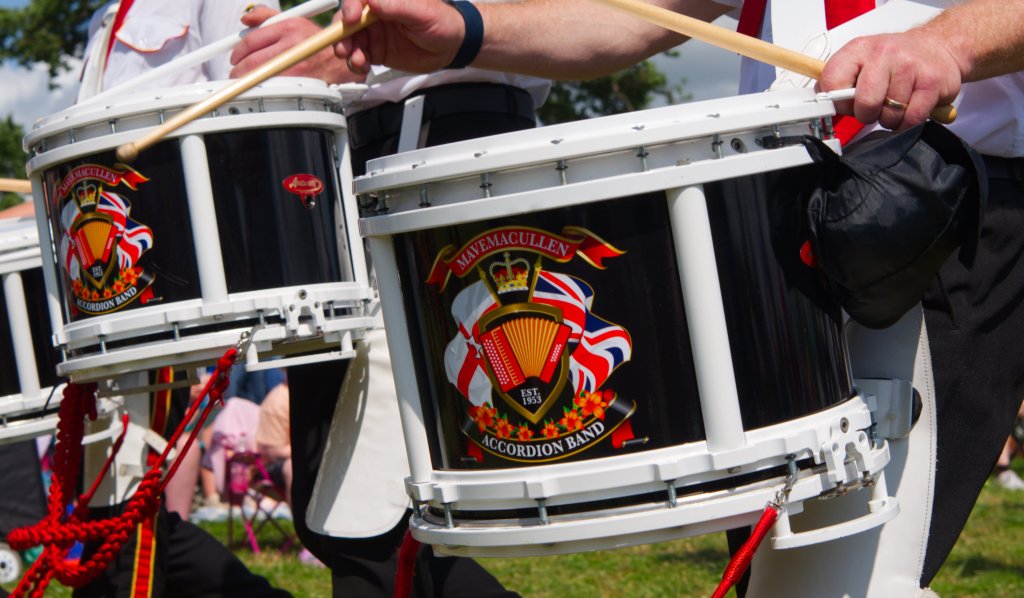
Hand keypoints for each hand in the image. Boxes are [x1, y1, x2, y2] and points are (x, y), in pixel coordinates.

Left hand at [229, 6, 363, 83]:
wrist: (344, 62)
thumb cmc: (319, 44)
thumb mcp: (296, 21)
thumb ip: (268, 17)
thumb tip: (246, 18)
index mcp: (289, 27)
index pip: (252, 39)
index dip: (238, 51)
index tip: (235, 57)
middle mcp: (292, 45)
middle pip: (252, 60)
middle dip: (238, 69)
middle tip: (236, 74)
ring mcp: (297, 66)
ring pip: (260, 76)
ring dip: (247, 82)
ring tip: (245, 83)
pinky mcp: (302, 83)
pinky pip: (274, 88)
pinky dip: (262, 91)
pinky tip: (260, 91)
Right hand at [333, 0, 464, 74]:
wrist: (452, 47)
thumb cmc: (442, 22)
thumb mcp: (421, 12)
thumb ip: (396, 6)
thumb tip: (372, 1)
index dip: (349, 7)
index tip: (351, 20)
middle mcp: (375, 14)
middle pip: (347, 21)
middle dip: (341, 35)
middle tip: (344, 48)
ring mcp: (375, 33)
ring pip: (351, 41)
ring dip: (349, 51)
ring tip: (357, 61)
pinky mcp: (378, 51)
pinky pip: (360, 56)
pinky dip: (357, 63)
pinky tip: (362, 66)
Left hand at [820, 29, 962, 129]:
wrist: (938, 45)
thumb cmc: (896, 58)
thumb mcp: (862, 60)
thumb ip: (841, 80)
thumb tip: (824, 102)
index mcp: (859, 49)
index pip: (832, 81)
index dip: (837, 102)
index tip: (846, 105)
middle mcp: (883, 54)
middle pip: (864, 104)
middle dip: (866, 115)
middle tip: (874, 107)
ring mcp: (909, 67)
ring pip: (889, 114)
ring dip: (889, 118)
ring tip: (895, 104)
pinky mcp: (931, 83)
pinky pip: (911, 118)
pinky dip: (907, 122)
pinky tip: (909, 109)